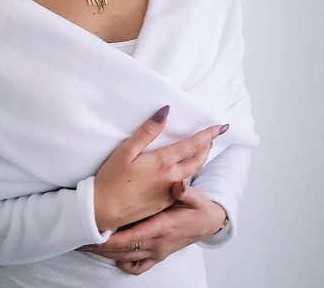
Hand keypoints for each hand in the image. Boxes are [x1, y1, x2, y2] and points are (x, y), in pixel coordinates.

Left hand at [85, 184, 226, 274]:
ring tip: (87, 247)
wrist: (209, 224)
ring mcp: (157, 252)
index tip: (92, 236)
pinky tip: (111, 255)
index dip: (109, 239)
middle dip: (100, 248)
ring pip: (125, 259)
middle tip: (79, 242)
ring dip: (106, 255)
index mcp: (163, 228)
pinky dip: (123, 263)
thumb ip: (185, 191)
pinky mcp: (158, 256)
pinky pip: (137, 267)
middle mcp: (157, 244)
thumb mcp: (195, 197)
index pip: (130, 237)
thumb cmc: (199, 208)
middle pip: (122, 251)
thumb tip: (178, 185)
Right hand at [94, 105, 227, 230]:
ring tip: (201, 151)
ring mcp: (169, 192)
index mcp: (163, 162)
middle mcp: (171, 178)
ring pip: (192, 174)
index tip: (220, 127)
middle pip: (198, 161)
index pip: (192, 145)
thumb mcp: (126, 149)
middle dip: (207, 148)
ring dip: (200, 161)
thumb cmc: (111, 178)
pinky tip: (182, 172)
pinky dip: (188, 174)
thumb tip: (166, 111)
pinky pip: (183, 186)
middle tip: (212, 137)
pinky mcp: (164, 203)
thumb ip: (148, 131)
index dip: (207, 134)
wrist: (103, 210)